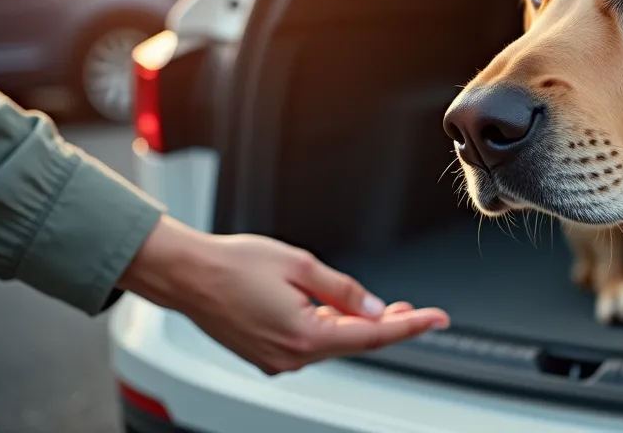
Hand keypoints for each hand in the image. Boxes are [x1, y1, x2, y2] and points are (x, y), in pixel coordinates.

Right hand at [119, 216, 448, 374]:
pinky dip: (329, 327)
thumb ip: (343, 289)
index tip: (436, 320)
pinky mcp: (266, 354)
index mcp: (302, 335)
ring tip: (380, 306)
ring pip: (332, 342)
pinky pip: (310, 343)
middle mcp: (289, 356)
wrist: (186, 274)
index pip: (371, 335)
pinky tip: (338, 311)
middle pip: (354, 342)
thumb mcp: (300, 265)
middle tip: (414, 310)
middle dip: (386, 325)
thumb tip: (374, 306)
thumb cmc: (232, 264)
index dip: (409, 326)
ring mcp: (276, 359)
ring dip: (356, 325)